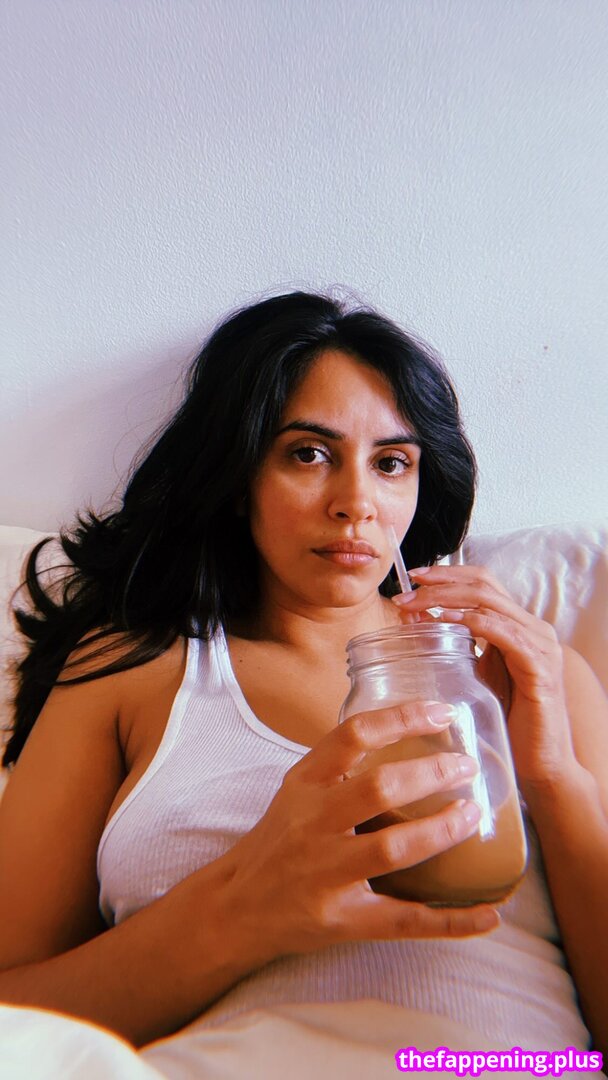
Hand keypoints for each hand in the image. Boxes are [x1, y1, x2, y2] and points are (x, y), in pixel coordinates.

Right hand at [221, 704, 498, 966]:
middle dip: (430, 774)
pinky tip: (489, 914)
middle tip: (466, 766)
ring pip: (392, 849)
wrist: (234, 908)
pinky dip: (451, 921)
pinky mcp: (341, 920)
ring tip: (473, 815)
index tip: (442, 712)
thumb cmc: (278, 841)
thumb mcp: (297, 791)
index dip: (401, 718)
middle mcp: (313, 824)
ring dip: (442, 831)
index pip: (353, 736)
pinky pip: (403, 920)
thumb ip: (341, 765)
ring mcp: (326, 874)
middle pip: (377, 789)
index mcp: (304, 784)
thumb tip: (407, 730)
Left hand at [392, 564, 577, 794]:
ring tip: (416, 606)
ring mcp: (540, 646)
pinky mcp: (540, 668)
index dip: (448, 574)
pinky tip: (445, 623)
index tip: (413, 577)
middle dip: (440, 584)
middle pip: (484, 586)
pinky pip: (504, 634)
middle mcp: (534, 629)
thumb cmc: (509, 722)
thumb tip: (418, 620)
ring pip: (489, 603)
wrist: (542, 765)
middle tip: (406, 592)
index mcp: (520, 626)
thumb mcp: (479, 675)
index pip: (484, 583)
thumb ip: (458, 647)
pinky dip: (472, 623)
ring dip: (446, 600)